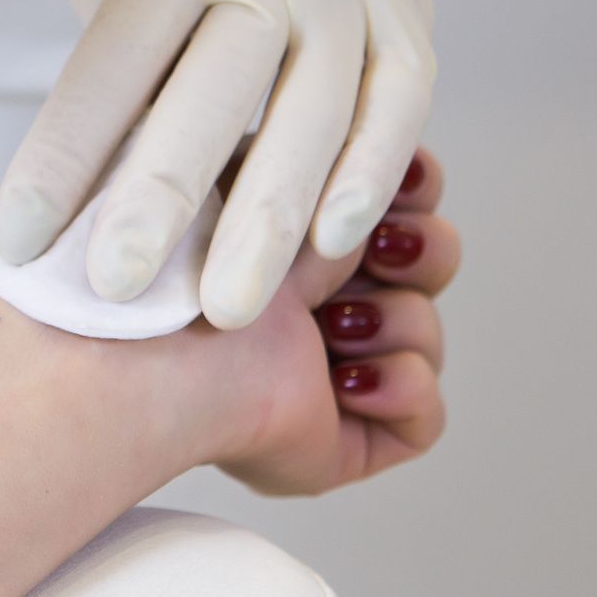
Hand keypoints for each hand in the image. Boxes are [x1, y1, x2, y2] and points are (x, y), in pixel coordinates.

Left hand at [0, 0, 435, 329]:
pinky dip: (366, 177)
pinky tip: (331, 244)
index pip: (117, 57)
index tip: (21, 241)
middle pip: (222, 87)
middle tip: (122, 292)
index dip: (65, 156)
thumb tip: (96, 197)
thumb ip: (120, 59)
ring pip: (319, 109)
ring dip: (271, 222)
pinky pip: (399, 101)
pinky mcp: (410, 1)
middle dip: (166, 202)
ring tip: (226, 307)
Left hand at [184, 146, 456, 494]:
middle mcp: (307, 303)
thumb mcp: (267, 171)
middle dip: (422, 251)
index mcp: (286, 237)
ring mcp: (326, 373)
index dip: (411, 191)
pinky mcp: (342, 443)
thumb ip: (333, 153)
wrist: (167, 352)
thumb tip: (396, 157)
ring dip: (395, 322)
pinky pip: (425, 419)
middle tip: (379, 252)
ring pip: (426, 337)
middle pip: (429, 265)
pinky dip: (399, 389)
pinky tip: (341, 381)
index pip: (390, 203)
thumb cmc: (191, 259)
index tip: (401, 182)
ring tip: (328, 327)